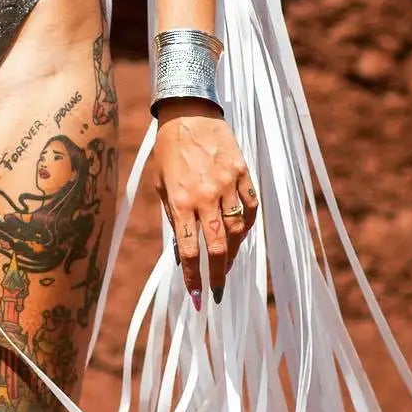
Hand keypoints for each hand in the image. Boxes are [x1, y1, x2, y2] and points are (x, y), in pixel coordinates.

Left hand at [153, 99, 258, 304]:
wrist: (189, 114)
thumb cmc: (169, 151)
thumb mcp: (161, 185)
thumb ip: (173, 217)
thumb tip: (181, 252)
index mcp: (181, 201)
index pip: (189, 249)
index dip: (194, 277)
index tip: (197, 296)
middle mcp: (206, 196)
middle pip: (218, 246)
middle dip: (218, 274)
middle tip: (217, 292)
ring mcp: (228, 185)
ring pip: (238, 231)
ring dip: (233, 254)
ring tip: (227, 266)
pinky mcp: (243, 174)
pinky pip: (251, 208)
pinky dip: (247, 227)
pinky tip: (241, 238)